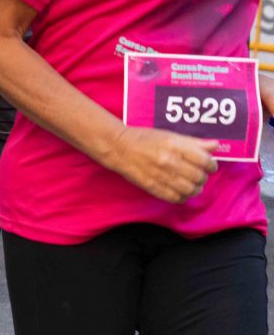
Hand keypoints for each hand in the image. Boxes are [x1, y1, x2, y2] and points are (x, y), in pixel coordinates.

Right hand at [101, 126, 217, 202]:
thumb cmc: (145, 139)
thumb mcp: (170, 136)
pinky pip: (176, 198)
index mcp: (174, 146)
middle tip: (199, 174)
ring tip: (192, 183)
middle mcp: (169, 161)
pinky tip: (181, 190)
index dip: (211, 165)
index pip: (204, 160)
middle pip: (199, 177)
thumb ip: (194, 142)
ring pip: (190, 190)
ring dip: (195, 188)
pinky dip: (183, 196)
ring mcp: (161, 176)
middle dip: (203, 177)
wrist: (119, 147)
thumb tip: (215, 145)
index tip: (209, 165)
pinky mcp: (153, 187)